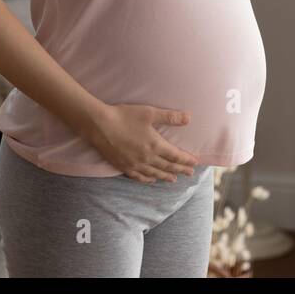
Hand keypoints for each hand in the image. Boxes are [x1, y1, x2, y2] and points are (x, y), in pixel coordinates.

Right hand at [84, 103, 199, 182]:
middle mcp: (146, 158)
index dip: (186, 160)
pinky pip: (138, 177)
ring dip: (165, 176)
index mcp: (155, 145)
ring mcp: (134, 164)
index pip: (175, 156)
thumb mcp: (149, 113)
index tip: (195, 163)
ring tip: (174, 179)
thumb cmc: (125, 116)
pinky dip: (147, 180)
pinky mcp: (122, 166)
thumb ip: (170, 117)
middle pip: (167, 166)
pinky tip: (151, 180)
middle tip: (190, 173)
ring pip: (154, 174)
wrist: (99, 125)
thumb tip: (189, 118)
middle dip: (180, 169)